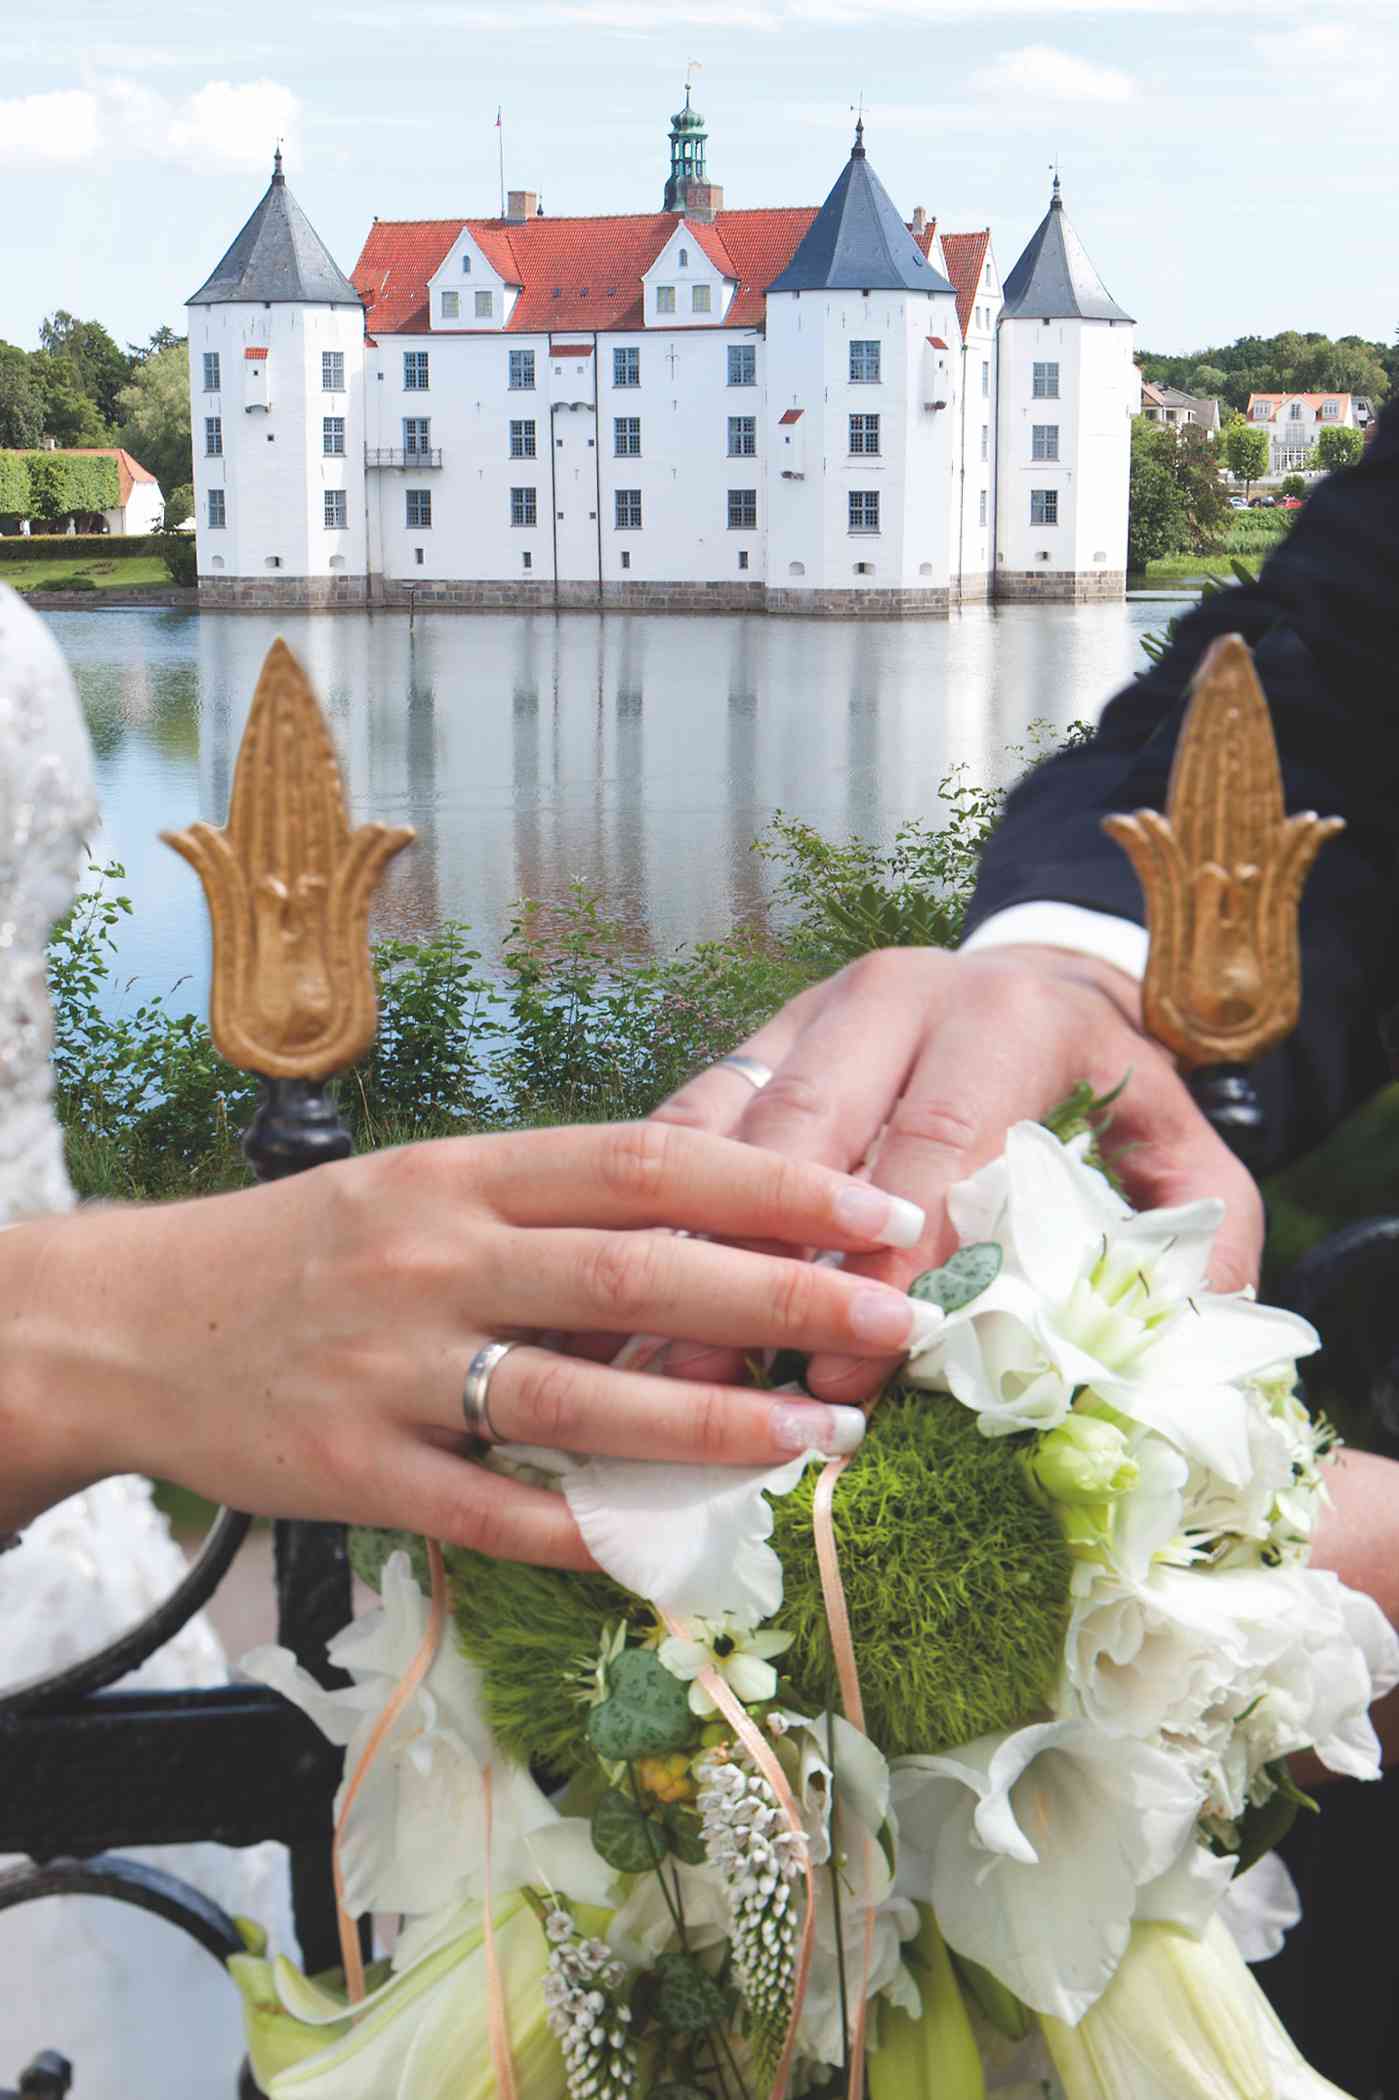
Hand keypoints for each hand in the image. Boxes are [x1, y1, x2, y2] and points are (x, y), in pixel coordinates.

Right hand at [0, 1123, 928, 1564]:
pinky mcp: (360, 1471)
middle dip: (784, 1297)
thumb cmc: (311, 1250)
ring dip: (717, 1424)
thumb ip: (553, 1206)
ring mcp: (397, 1368)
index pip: (648, 1160)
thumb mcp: (423, 1189)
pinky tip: (678, 1546)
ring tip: (823, 1436)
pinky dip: (591, 1530)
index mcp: (466, 1172)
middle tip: (897, 1319)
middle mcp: (438, 1257)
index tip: (878, 1204)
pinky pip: (495, 1511)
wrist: (138, 1321)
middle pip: (639, 1273)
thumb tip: (717, 1215)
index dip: (776, 1182)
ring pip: (581, 1398)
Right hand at [653, 944, 1264, 1401]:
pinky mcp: (761, 1030)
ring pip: (737, 1122)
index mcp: (1004, 1016)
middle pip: (814, 1130)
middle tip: (740, 1374)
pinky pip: (695, 1113)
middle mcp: (897, 994)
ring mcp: (815, 1004)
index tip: (857, 1369)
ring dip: (698, 1241)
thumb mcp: (1174, 1138)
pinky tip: (642, 1291)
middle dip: (773, 1261)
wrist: (1038, 972)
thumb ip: (1199, 1224)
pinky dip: (667, 1205)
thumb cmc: (1103, 1081)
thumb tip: (1176, 1336)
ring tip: (664, 1355)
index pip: (939, 1146)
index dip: (895, 1263)